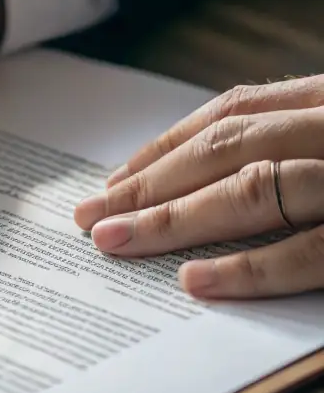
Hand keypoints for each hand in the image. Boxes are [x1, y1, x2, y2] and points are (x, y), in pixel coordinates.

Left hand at [74, 77, 323, 299]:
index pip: (236, 113)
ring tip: (115, 241)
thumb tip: (210, 181)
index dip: (169, 146)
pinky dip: (248, 267)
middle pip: (228, 149)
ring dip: (175, 217)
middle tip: (90, 215)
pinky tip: (193, 279)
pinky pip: (308, 252)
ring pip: (253, 190)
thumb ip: (293, 146)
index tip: (117, 179)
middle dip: (150, 183)